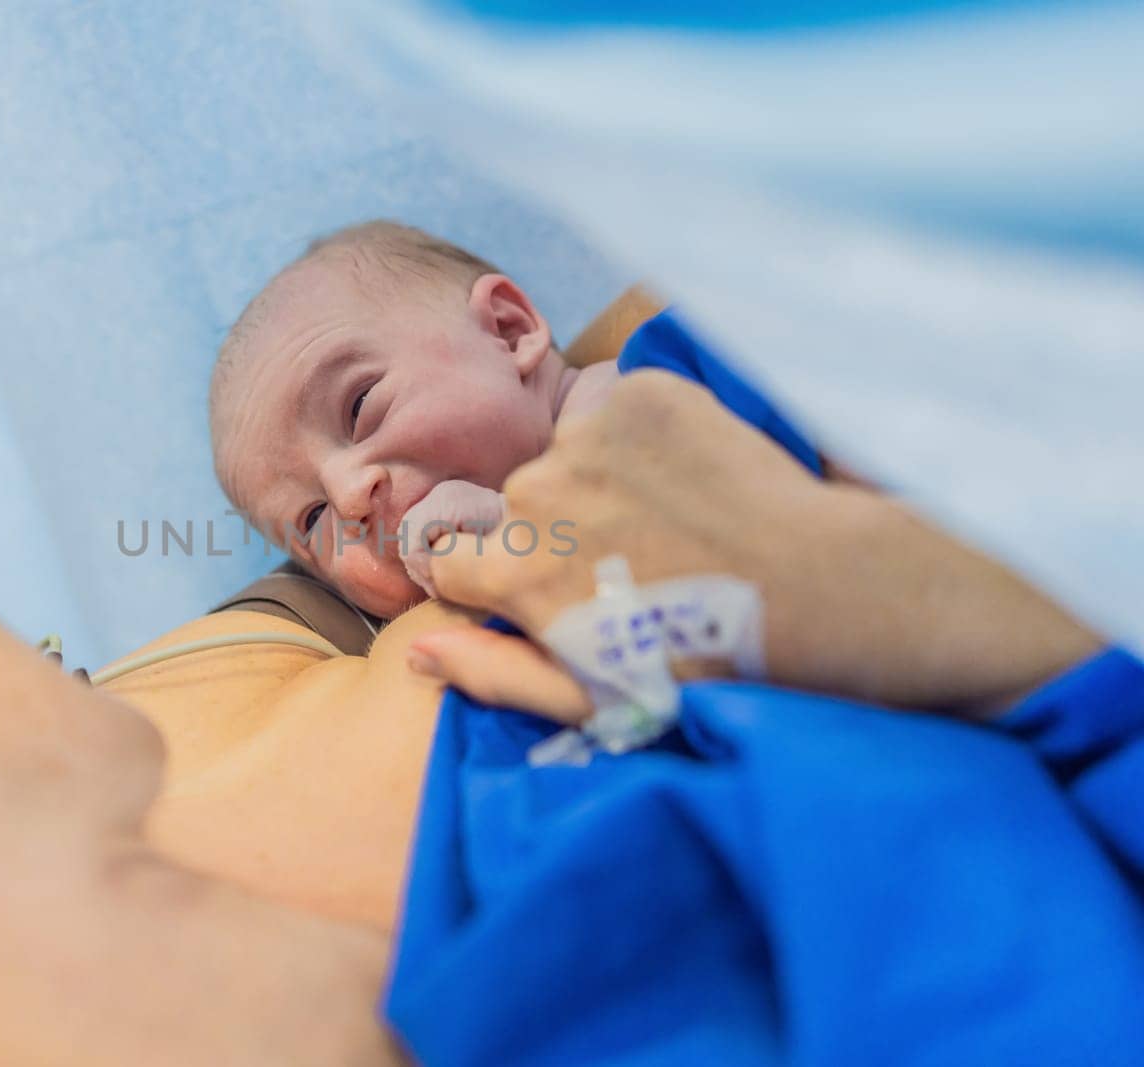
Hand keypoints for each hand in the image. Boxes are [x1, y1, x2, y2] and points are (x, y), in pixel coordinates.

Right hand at [411, 371, 1100, 717]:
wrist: (823, 589)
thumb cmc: (710, 663)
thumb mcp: (597, 700)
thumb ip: (494, 672)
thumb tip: (417, 647)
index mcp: (516, 570)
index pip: (448, 555)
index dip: (488, 573)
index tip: (547, 585)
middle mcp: (538, 494)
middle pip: (516, 504)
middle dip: (555, 528)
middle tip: (632, 559)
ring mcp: (589, 437)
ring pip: (566, 453)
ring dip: (599, 478)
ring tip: (670, 517)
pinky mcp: (642, 394)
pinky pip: (613, 408)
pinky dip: (642, 436)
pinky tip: (692, 477)